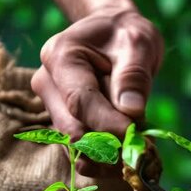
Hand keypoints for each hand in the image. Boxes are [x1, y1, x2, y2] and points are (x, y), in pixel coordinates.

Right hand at [32, 8, 162, 175]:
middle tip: (142, 152)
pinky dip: (104, 157)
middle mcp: (47, 82)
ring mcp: (51, 104)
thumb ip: (133, 76)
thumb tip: (131, 112)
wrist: (114, 33)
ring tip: (139, 152)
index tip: (136, 138)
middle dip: (109, 145)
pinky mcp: (63, 120)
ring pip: (75, 144)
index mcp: (61, 56)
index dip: (108, 125)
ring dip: (107, 156)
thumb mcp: (139, 44)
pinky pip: (79, 148)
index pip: (80, 101)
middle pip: (73, 128)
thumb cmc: (126, 35)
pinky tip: (127, 156)